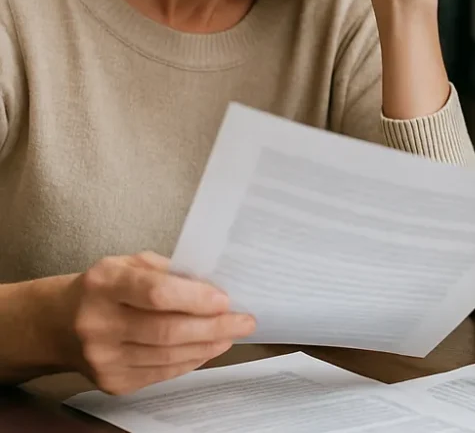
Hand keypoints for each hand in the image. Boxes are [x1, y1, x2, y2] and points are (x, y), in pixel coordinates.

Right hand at [58, 252, 255, 394]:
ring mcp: (103, 358)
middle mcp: (98, 323)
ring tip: (232, 333)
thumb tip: (215, 285)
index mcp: (104, 284)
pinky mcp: (111, 382)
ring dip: (208, 345)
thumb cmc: (104, 288)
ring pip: (168, 356)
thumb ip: (169, 271)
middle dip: (214, 326)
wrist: (58, 324)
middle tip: (245, 321)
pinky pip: (162, 373)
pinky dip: (191, 360)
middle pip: (167, 330)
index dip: (195, 298)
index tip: (226, 299)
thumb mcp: (129, 264)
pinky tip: (208, 348)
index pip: (156, 293)